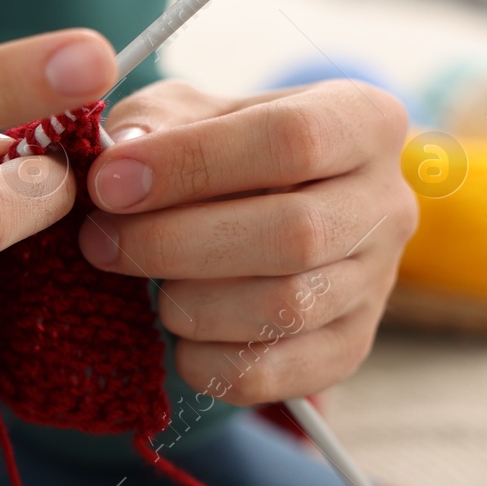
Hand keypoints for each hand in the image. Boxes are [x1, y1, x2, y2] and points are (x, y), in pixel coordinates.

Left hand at [77, 78, 412, 403]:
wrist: (251, 208)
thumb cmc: (212, 149)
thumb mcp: (184, 111)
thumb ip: (153, 123)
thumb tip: (125, 157)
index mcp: (363, 120)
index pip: (293, 139)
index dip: (191, 164)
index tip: (109, 184)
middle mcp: (388, 203)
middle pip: (294, 234)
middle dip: (176, 244)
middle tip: (98, 242)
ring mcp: (375, 284)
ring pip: (285, 309)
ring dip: (187, 304)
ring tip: (142, 285)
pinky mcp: (346, 350)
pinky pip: (270, 374)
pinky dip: (203, 361)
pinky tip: (173, 332)